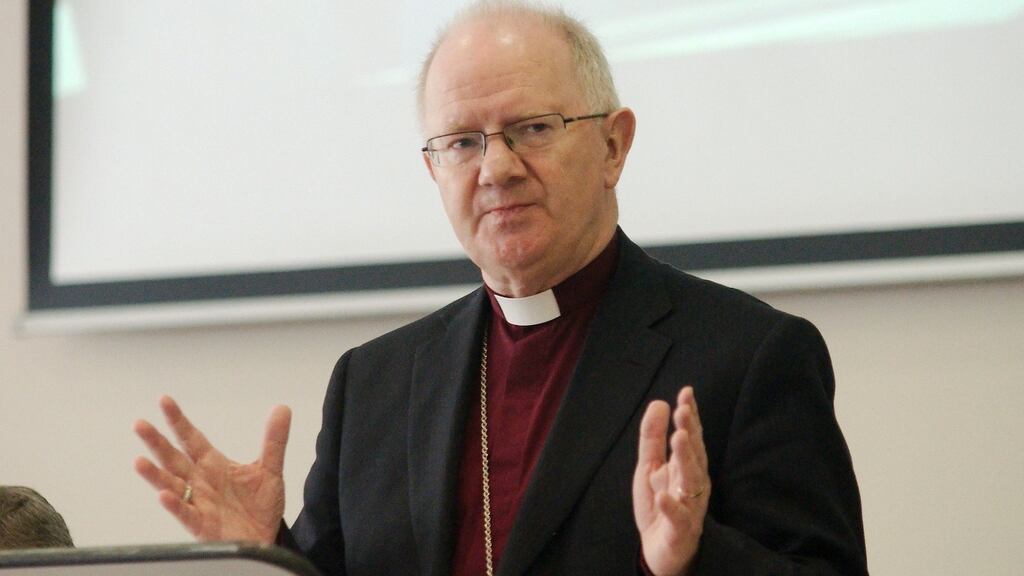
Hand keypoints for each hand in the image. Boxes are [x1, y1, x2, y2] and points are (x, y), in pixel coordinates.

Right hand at [133, 395, 291, 542]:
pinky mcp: (201, 525)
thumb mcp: (270, 469)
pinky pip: (186, 513)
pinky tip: (165, 495)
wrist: (264, 537)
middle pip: (173, 458)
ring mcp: (198, 503)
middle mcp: (200, 482)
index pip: (192, 438)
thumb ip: (274, 441)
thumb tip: (282, 408)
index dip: (178, 421)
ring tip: (140, 461)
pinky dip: (175, 505)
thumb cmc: (260, 506)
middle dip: (157, 442)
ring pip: (171, 485)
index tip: (164, 400)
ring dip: (155, 474)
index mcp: (213, 465)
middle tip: (140, 424)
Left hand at [633, 387, 710, 575]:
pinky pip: (678, 518)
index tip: (686, 393)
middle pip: (693, 455)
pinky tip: (663, 494)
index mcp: (687, 467)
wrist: (661, 551)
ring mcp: (690, 507)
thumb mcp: (649, 467)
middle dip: (689, 432)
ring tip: (677, 438)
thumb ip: (652, 438)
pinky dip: (671, 506)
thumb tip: (659, 402)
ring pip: (691, 481)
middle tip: (683, 411)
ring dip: (685, 459)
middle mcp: (694, 484)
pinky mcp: (681, 531)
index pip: (691, 437)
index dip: (690, 416)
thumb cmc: (660, 505)